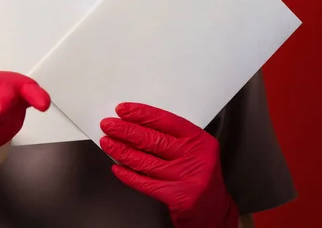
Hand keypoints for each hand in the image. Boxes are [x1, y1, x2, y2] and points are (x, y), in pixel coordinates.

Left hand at [100, 103, 238, 227]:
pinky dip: (128, 175)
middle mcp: (195, 157)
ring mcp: (187, 178)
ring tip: (107, 143)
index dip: (141, 114)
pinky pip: (146, 183)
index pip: (165, 120)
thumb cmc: (198, 174)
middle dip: (126, 131)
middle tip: (108, 125)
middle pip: (153, 140)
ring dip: (122, 151)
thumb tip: (134, 123)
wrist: (214, 211)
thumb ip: (171, 137)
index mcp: (199, 140)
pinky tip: (117, 167)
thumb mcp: (194, 150)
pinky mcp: (178, 197)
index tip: (122, 110)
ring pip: (146, 161)